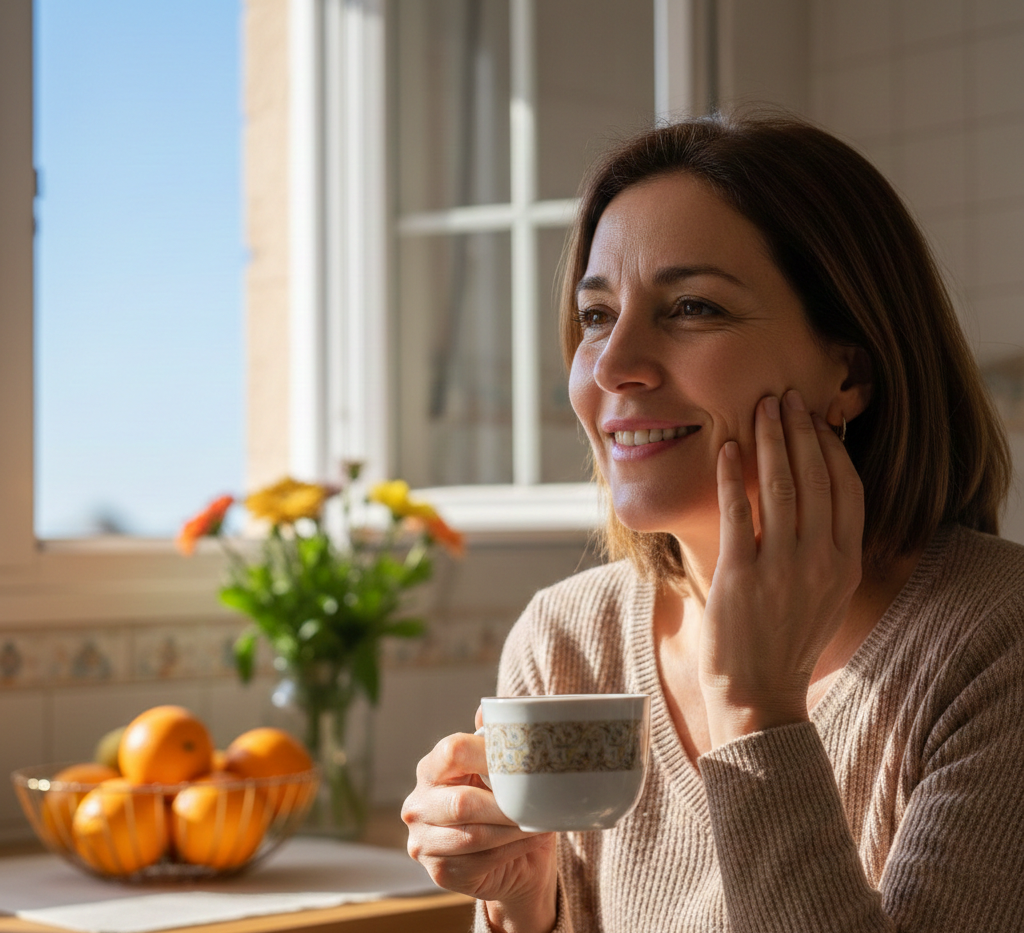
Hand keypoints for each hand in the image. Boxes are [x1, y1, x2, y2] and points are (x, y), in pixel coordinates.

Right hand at [402, 710, 557, 932]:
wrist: (514, 861)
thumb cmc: (505, 805)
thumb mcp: (502, 770)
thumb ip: (493, 739)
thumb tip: (488, 710)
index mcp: (431, 768)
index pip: (452, 751)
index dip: (488, 754)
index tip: (522, 762)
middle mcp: (418, 804)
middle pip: (462, 802)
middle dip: (506, 805)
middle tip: (537, 803)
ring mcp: (423, 841)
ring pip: (473, 835)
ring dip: (513, 830)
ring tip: (540, 821)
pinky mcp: (439, 872)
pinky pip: (479, 861)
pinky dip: (512, 850)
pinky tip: (530, 840)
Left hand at [700, 389, 863, 745]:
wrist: (760, 694)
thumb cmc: (786, 640)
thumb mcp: (824, 593)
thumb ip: (826, 546)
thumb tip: (814, 495)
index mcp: (846, 562)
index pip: (847, 488)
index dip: (831, 447)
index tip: (815, 419)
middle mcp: (822, 560)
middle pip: (815, 476)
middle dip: (798, 430)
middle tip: (783, 397)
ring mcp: (783, 568)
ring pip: (780, 486)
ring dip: (768, 440)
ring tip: (758, 410)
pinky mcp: (742, 576)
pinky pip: (738, 512)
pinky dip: (731, 476)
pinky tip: (725, 449)